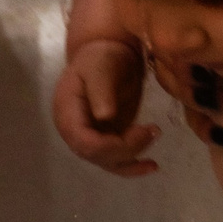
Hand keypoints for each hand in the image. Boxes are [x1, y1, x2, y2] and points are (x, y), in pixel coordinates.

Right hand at [53, 39, 159, 174]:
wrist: (105, 56)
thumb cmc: (100, 58)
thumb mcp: (100, 67)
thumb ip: (101, 91)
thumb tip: (105, 117)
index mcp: (67, 114)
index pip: (84, 142)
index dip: (111, 146)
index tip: (140, 131)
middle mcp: (75, 132)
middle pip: (97, 155)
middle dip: (127, 149)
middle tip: (153, 130)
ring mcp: (90, 138)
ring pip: (107, 162)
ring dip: (132, 159)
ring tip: (155, 142)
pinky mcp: (105, 139)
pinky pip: (116, 159)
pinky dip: (133, 165)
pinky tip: (151, 165)